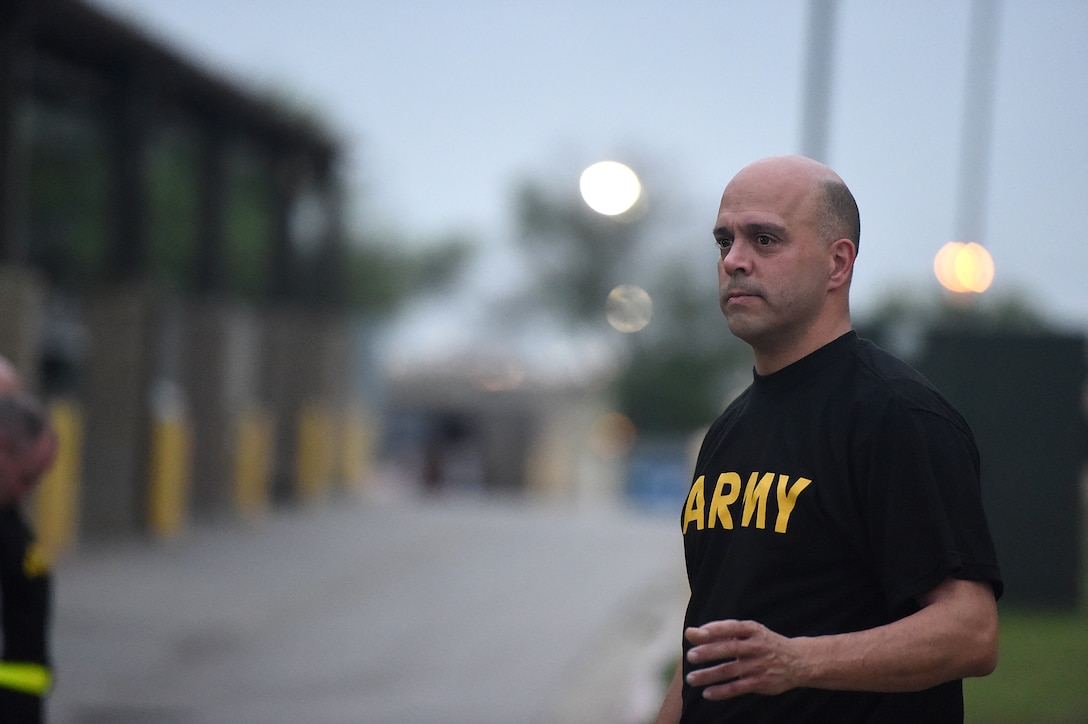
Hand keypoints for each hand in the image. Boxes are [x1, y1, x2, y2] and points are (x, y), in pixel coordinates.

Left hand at [684, 620, 804, 699]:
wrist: (798, 661)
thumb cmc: (764, 644)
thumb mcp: (750, 632)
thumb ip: (723, 633)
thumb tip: (693, 633)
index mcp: (753, 630)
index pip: (731, 627)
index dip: (713, 630)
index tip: (695, 633)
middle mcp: (757, 646)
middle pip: (730, 648)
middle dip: (709, 652)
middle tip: (690, 656)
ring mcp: (759, 665)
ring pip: (731, 670)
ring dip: (710, 675)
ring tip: (692, 678)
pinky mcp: (761, 682)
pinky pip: (738, 688)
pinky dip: (722, 691)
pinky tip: (707, 693)